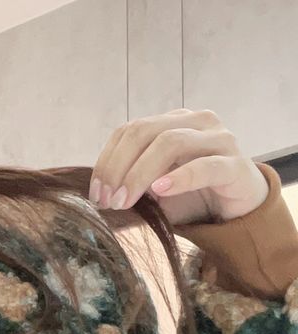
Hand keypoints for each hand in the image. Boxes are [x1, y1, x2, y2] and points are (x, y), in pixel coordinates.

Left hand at [89, 109, 269, 227]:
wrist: (239, 211)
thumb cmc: (194, 196)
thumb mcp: (155, 186)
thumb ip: (131, 179)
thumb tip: (98, 191)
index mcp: (173, 122)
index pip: (130, 130)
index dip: (107, 160)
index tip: (96, 192)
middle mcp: (196, 122)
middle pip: (145, 131)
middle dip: (119, 167)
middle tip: (107, 200)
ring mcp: (219, 139)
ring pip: (171, 143)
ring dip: (140, 174)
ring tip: (125, 201)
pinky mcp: (235, 164)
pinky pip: (205, 166)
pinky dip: (180, 178)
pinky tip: (161, 191)